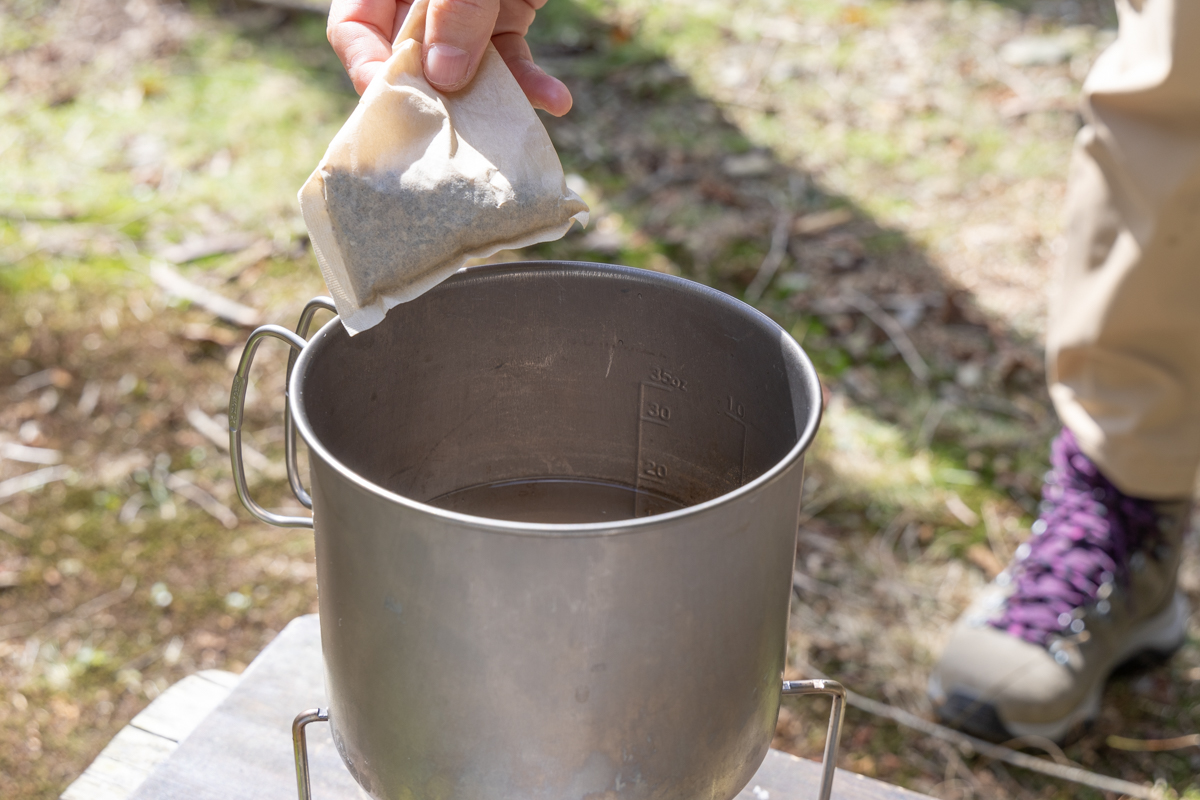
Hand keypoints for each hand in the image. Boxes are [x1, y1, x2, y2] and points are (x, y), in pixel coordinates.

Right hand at [327, 0, 572, 115]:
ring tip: (513, 124)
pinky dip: (531, 79)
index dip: (370, 70)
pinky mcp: (506, 11)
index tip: (401, 106)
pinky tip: (557, 99)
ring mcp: (464, 5)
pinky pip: (510, 56)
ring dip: (492, 98)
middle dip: (437, 99)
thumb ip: (457, 6)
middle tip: (457, 136)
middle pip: (411, 57)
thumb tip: (444, 76)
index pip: (354, 28)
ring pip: (463, 67)